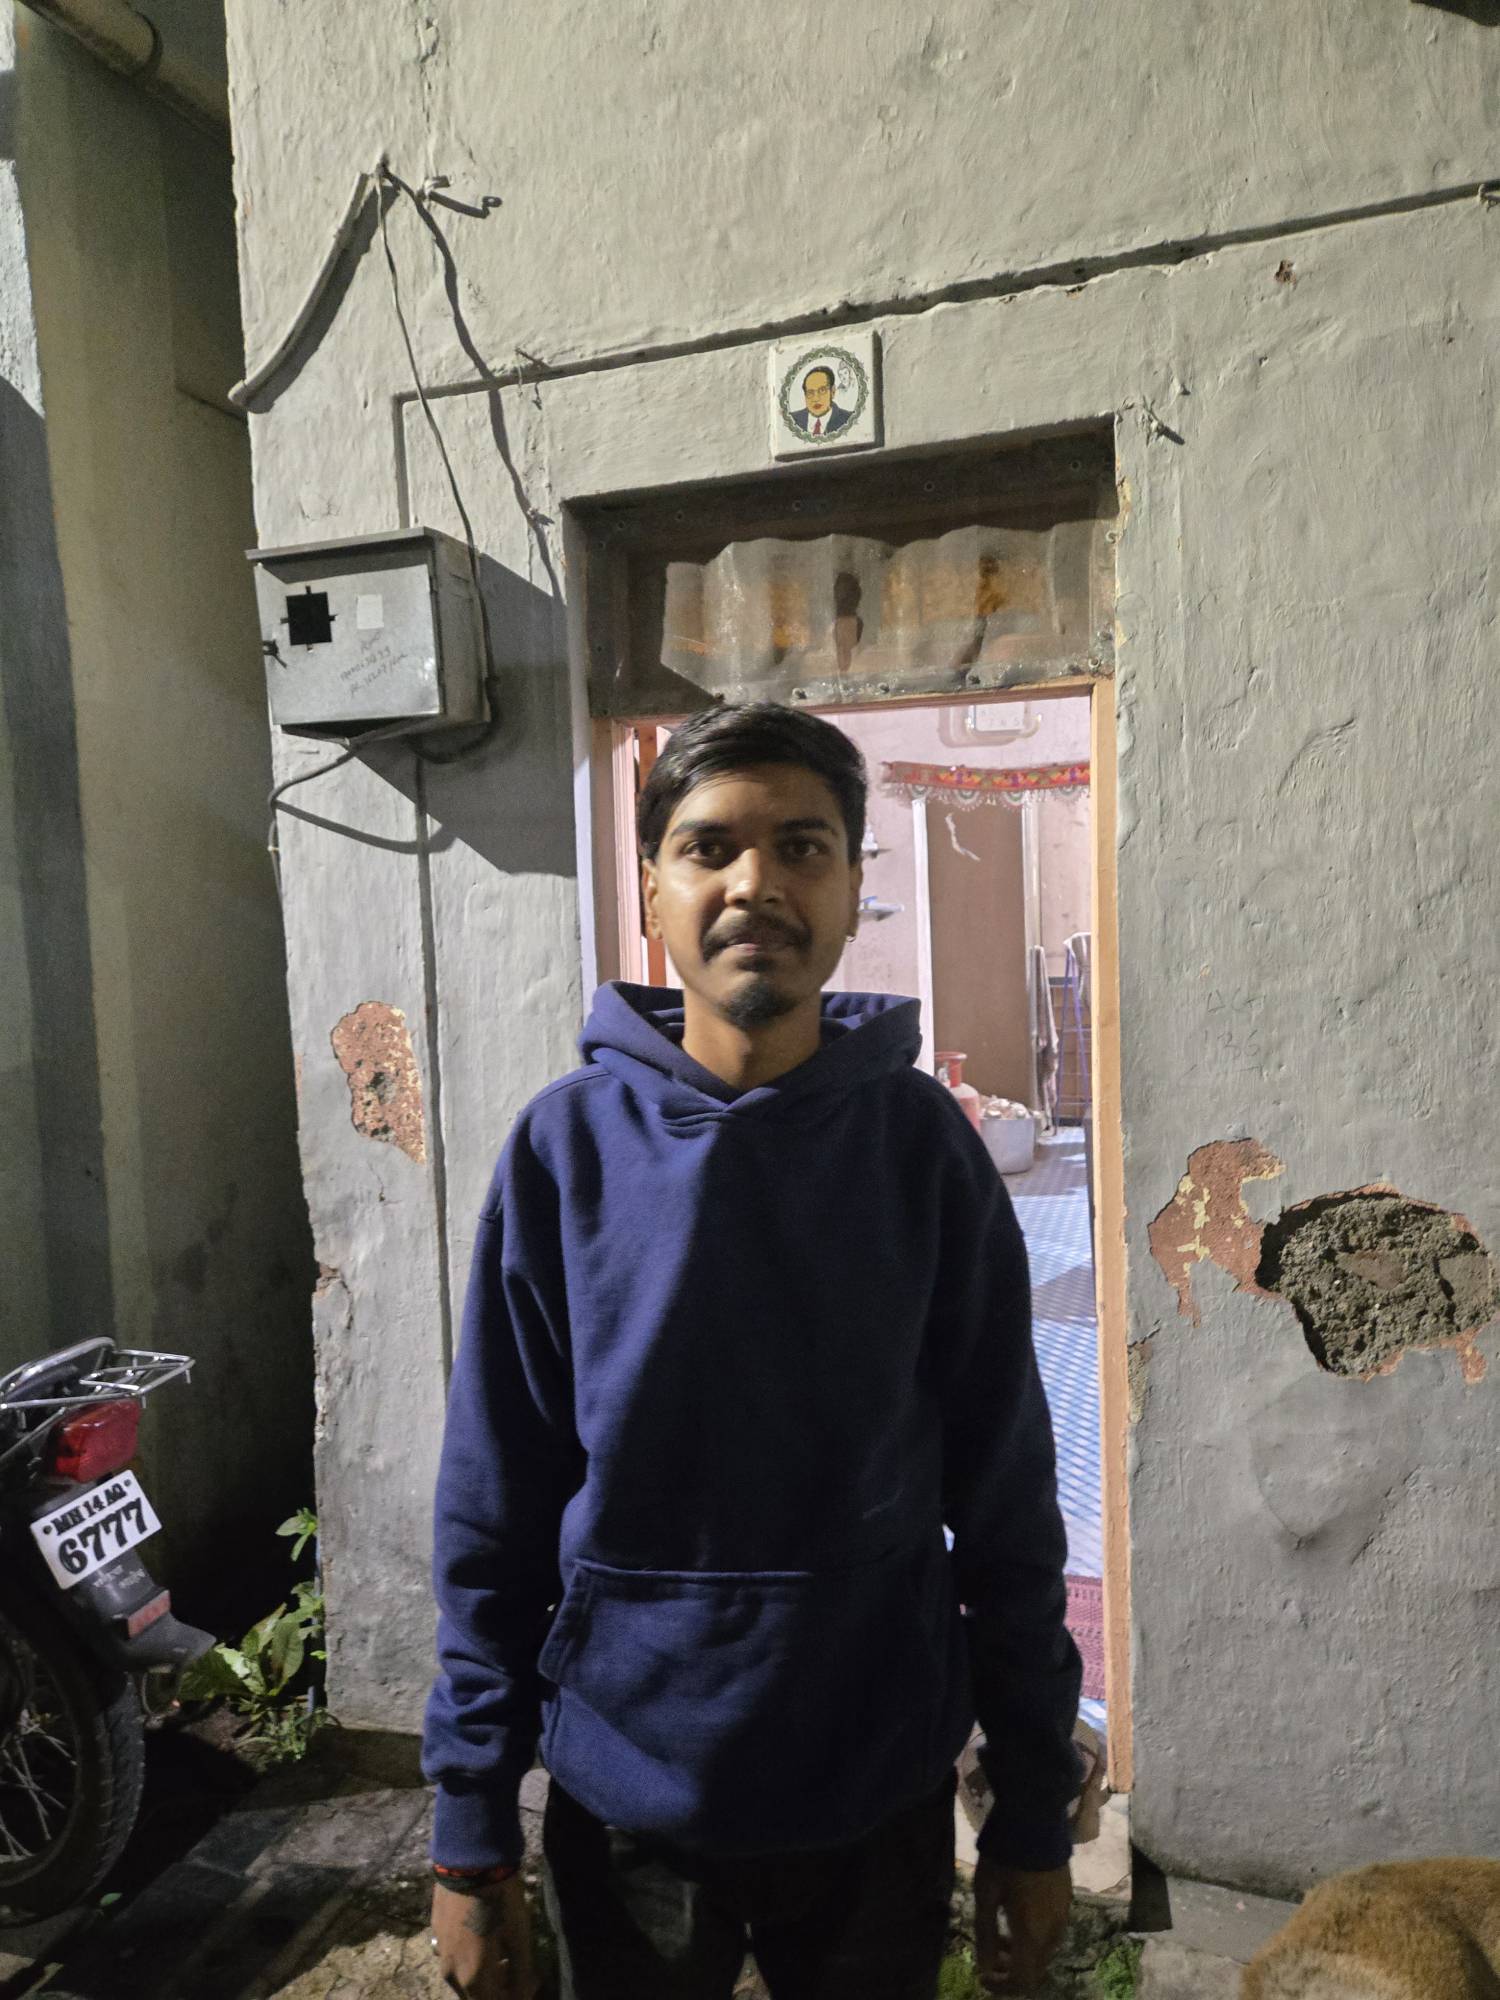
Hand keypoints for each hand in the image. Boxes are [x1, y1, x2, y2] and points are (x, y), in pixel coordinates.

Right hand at [429, 1876, 537, 1998]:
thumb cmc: (501, 1899)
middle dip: (499, 1989)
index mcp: (473, 1978)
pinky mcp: (435, 1933)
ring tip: (502, 1951)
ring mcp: (440, 1953)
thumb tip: (524, 1993)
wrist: (469, 1859)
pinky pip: (454, 1959)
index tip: (531, 1979)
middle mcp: (451, 1973)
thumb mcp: (519, 1936)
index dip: (516, 1995)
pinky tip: (484, 1936)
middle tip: (517, 1966)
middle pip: (477, 1996)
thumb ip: (521, 1973)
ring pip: (464, 1980)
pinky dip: (470, 1959)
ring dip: (484, 1975)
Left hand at [972, 1858, 1070, 1994]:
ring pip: (1044, 1952)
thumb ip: (985, 1934)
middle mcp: (1053, 1932)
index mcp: (1032, 1934)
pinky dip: (1034, 1938)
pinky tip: (1018, 1916)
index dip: (1002, 1987)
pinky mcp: (1067, 1901)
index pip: (1023, 1981)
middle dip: (1011, 1970)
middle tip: (990, 1953)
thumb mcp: (986, 1894)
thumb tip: (984, 1967)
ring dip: (1022, 1953)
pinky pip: (1051, 1934)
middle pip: (1035, 1970)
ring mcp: (1064, 1916)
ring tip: (1000, 1933)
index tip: (983, 1977)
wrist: (1035, 1821)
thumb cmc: (1004, 1858)